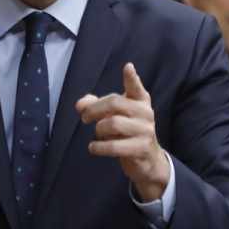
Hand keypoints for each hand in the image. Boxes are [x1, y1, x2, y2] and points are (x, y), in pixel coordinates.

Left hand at [75, 63, 169, 202]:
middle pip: (114, 103)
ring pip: (112, 124)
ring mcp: (145, 131)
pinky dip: (98, 147)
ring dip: (98, 130)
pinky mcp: (141, 148)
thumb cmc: (128, 133)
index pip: (136, 88)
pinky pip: (113, 146)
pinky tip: (94, 148)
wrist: (148, 161)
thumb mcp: (114, 117)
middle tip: (84, 118)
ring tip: (97, 135)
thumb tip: (80, 105)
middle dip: (94, 110)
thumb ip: (96, 106)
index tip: (127, 67)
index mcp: (140, 101)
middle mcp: (146, 113)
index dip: (131, 78)